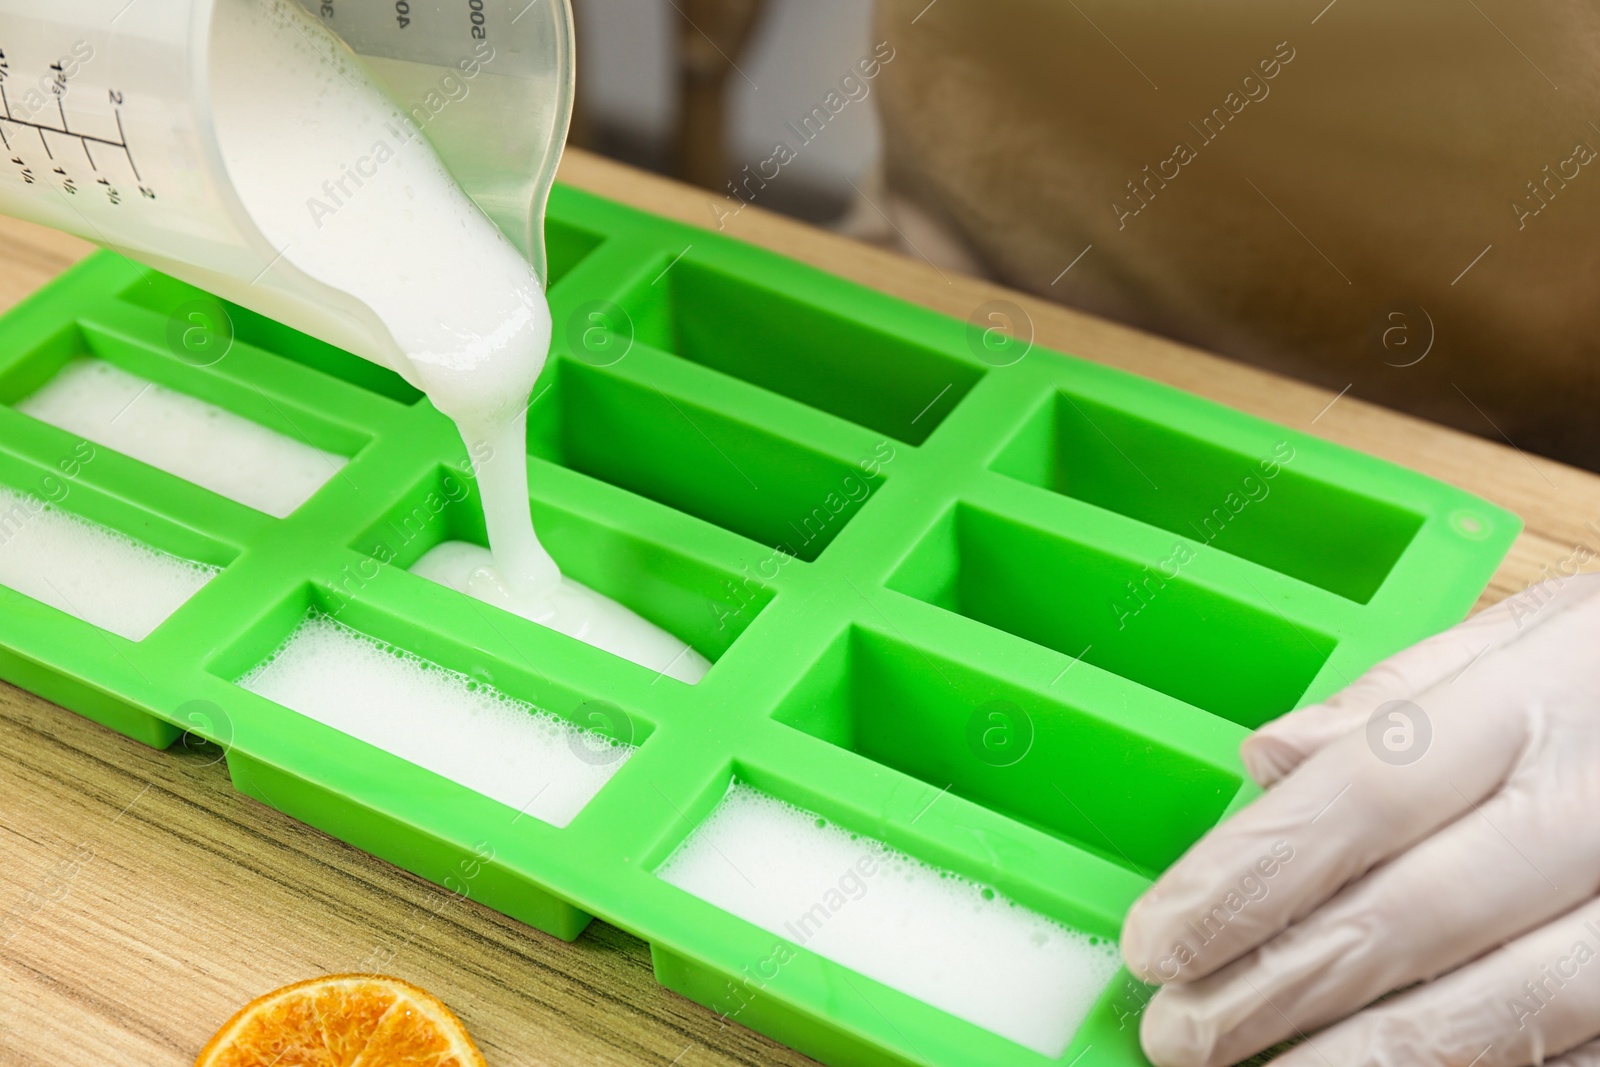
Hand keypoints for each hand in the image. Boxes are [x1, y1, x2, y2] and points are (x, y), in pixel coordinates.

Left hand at [1119, 572, 1599, 1065]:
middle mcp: (1596, 810)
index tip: (1158, 938)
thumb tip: (1264, 759)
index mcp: (1537, 702)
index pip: (1360, 792)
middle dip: (1276, 986)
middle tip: (1176, 1034)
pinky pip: (1574, 1047)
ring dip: (1362, 1059)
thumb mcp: (1535, 631)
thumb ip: (1395, 697)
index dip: (1247, 875)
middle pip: (1410, 916)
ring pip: (1498, 1010)